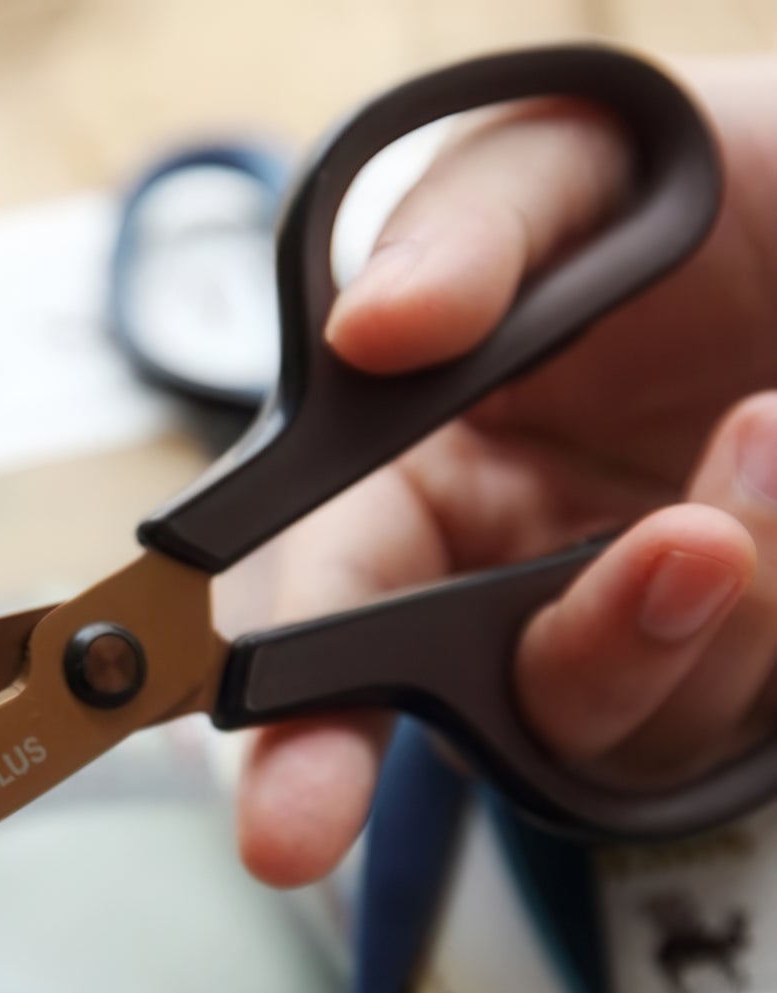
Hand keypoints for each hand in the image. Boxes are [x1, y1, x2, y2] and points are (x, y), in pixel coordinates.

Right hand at [238, 56, 776, 886]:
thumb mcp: (576, 167)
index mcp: (415, 476)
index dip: (278, 713)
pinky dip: (762, 601)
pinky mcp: (744, 664)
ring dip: (654, 624)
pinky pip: (734, 695)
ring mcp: (624, 634)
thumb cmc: (720, 197)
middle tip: (305, 825)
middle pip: (422, 714)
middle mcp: (499, 582)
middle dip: (361, 770)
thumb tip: (369, 334)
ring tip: (748, 450)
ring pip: (599, 721)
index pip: (320, 601)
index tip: (265, 810)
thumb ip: (464, 235)